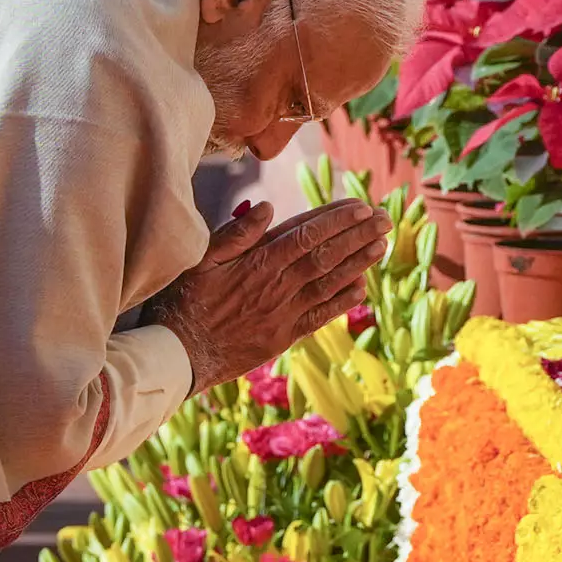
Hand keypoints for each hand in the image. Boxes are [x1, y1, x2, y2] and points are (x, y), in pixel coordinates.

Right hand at [150, 196, 389, 391]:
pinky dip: (342, 302)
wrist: (176, 355)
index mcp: (256, 263)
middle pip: (325, 256)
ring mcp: (282, 314)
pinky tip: (361, 288)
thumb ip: (236, 233)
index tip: (361, 206)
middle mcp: (276, 287)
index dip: (337, 219)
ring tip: (381, 246)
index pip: (306, 234)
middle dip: (358, 235)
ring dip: (358, 263)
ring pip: (328, 283)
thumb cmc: (182, 301)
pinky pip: (319, 316)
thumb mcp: (199, 259)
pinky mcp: (282, 338)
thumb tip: (268, 207)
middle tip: (385, 220)